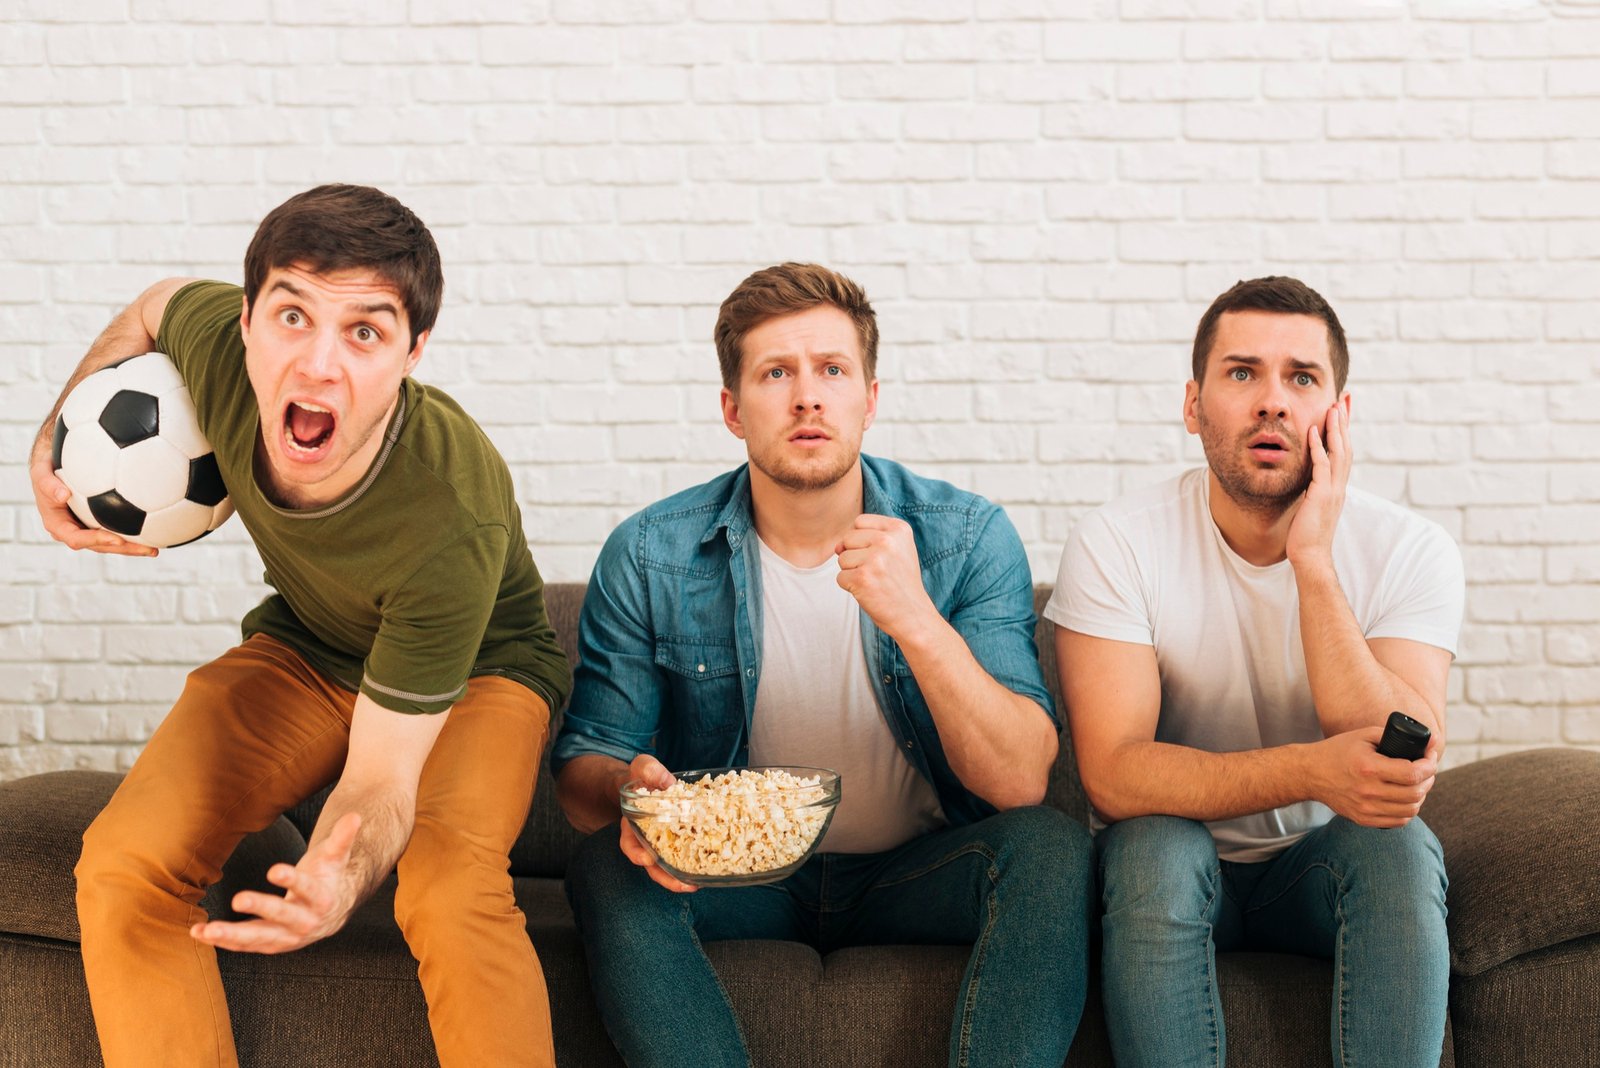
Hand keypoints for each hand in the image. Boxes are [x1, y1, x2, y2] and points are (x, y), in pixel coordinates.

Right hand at [29, 425, 155, 556]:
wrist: (56, 459)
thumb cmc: (47, 463)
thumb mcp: (40, 469)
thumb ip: (46, 482)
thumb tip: (63, 495)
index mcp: (57, 523)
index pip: (76, 538)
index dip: (95, 541)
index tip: (117, 539)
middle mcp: (74, 528)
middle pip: (100, 546)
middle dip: (124, 549)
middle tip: (149, 549)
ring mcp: (88, 526)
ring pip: (113, 541)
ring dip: (134, 546)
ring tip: (157, 547)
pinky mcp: (101, 519)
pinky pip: (119, 527)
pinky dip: (136, 530)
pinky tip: (158, 527)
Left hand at [190, 812, 362, 952]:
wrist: (333, 911)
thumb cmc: (330, 877)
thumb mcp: (337, 857)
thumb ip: (343, 838)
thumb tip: (355, 816)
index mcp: (323, 900)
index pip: (308, 890)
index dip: (292, 880)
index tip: (274, 870)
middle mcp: (305, 923)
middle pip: (282, 918)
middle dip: (261, 909)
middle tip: (238, 899)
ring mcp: (287, 937)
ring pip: (258, 938)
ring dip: (231, 936)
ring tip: (206, 930)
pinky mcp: (270, 944)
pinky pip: (246, 944)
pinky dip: (224, 941)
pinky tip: (199, 933)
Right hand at [617, 754, 697, 893]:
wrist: (650, 782)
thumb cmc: (644, 777)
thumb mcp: (642, 767)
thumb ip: (649, 770)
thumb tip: (665, 781)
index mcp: (633, 823)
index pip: (629, 843)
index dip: (636, 853)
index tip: (646, 859)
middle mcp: (646, 838)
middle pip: (651, 865)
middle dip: (665, 877)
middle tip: (682, 884)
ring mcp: (662, 842)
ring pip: (667, 866)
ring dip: (679, 878)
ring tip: (695, 884)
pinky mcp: (680, 840)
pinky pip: (683, 856)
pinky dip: (693, 864)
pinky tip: (706, 870)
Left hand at [834, 514, 938, 643]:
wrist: (913, 615)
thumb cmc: (900, 582)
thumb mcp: (897, 550)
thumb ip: (866, 538)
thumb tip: (837, 547)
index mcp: (899, 529)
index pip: (859, 522)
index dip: (863, 541)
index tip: (882, 557)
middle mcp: (888, 541)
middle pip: (848, 538)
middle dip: (856, 556)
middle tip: (879, 572)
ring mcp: (875, 559)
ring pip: (842, 558)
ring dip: (853, 573)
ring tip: (875, 581)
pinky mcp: (862, 578)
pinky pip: (840, 577)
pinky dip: (850, 587)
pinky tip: (869, 592)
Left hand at [1285, 402, 1348, 569]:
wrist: (1310, 556)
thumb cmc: (1307, 535)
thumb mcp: (1312, 506)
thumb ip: (1314, 491)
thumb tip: (1310, 481)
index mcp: (1337, 486)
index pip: (1343, 452)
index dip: (1344, 430)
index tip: (1342, 410)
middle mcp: (1339, 485)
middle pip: (1346, 446)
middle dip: (1345, 421)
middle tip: (1345, 398)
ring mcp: (1332, 490)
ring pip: (1338, 452)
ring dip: (1335, 428)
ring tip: (1333, 406)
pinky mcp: (1321, 495)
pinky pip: (1321, 466)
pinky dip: (1319, 447)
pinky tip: (1314, 431)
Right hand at [1310, 727, 1437, 828]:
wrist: (1309, 773)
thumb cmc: (1337, 751)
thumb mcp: (1363, 736)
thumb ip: (1395, 735)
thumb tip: (1430, 740)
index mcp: (1369, 767)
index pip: (1413, 773)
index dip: (1429, 765)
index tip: (1430, 757)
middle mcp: (1368, 791)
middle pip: (1415, 793)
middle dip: (1428, 779)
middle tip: (1426, 770)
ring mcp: (1366, 808)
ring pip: (1411, 810)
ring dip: (1420, 796)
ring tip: (1417, 784)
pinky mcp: (1363, 819)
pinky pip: (1398, 821)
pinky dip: (1408, 811)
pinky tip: (1405, 799)